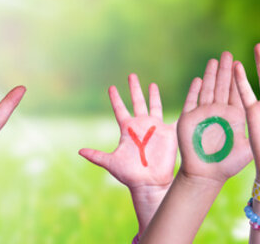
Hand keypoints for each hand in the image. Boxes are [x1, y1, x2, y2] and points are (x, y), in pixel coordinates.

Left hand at [79, 74, 174, 188]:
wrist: (150, 183)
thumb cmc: (130, 174)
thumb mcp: (111, 163)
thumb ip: (96, 156)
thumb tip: (79, 151)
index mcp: (127, 129)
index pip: (120, 109)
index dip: (116, 98)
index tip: (111, 87)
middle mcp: (141, 125)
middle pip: (137, 102)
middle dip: (134, 89)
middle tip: (131, 75)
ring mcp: (155, 128)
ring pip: (154, 106)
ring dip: (153, 95)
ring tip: (151, 84)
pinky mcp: (168, 133)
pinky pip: (175, 118)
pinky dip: (177, 108)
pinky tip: (180, 99)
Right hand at [174, 52, 251, 182]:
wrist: (206, 175)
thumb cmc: (229, 164)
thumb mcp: (250, 147)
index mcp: (236, 115)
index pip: (239, 91)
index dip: (240, 76)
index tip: (243, 60)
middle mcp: (220, 112)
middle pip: (224, 86)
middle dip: (226, 69)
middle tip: (229, 53)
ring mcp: (204, 114)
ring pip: (209, 89)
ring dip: (212, 75)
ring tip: (215, 60)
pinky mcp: (189, 120)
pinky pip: (192, 101)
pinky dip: (195, 91)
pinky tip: (199, 80)